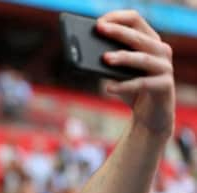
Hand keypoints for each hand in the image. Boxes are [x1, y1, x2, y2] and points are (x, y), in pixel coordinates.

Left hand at [97, 10, 174, 135]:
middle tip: (100, 29)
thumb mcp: (118, 73)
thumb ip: (109, 61)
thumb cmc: (132, 90)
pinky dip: (124, 86)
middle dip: (118, 32)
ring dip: (123, 57)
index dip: (118, 19)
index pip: (135, 20)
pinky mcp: (165, 86)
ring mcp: (165, 68)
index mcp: (150, 41)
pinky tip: (108, 87)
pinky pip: (143, 84)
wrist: (150, 117)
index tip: (99, 22)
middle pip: (138, 37)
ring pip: (143, 59)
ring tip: (104, 58)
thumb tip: (85, 53)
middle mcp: (161, 51)